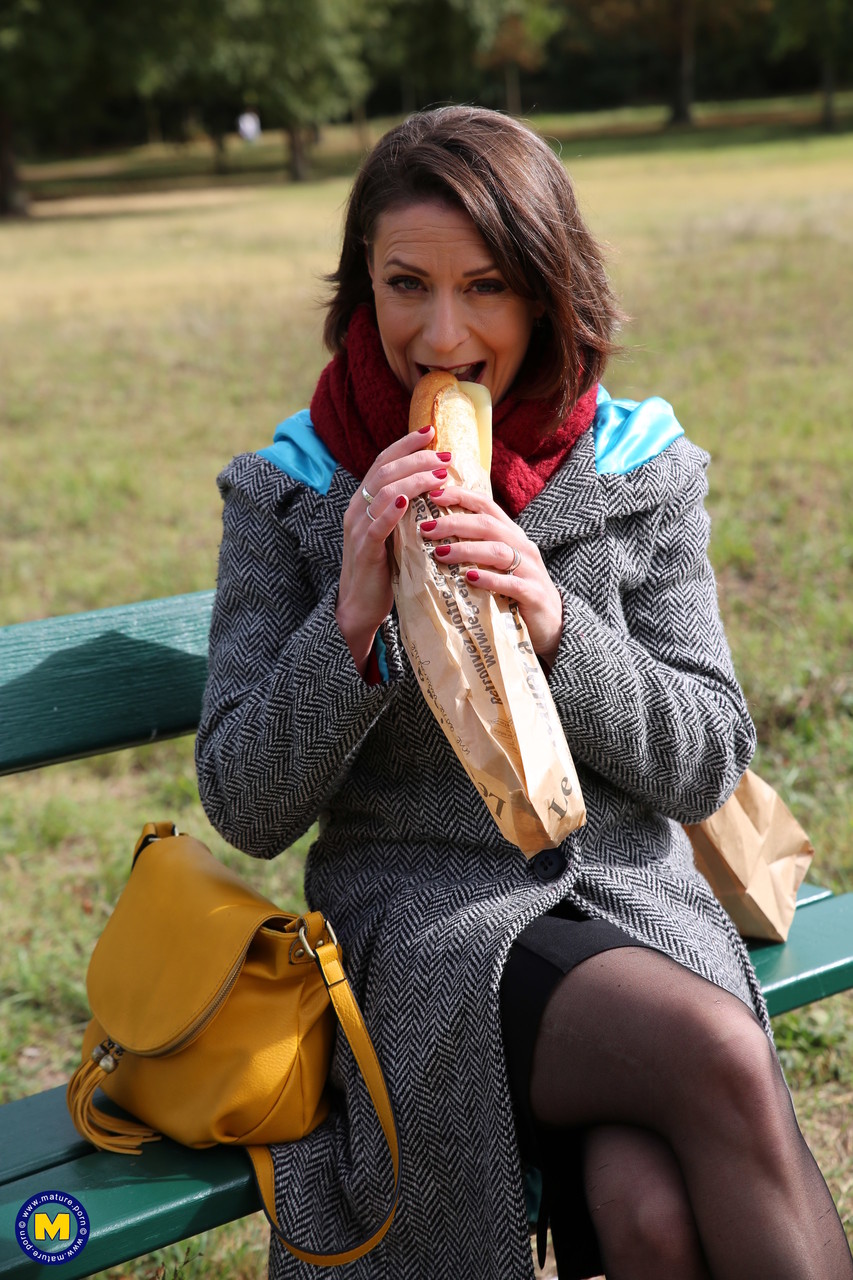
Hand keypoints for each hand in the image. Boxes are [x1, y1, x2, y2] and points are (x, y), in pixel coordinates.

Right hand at [336, 424, 453, 673]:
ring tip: (439, 474)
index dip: (405, 444)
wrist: (361, 607)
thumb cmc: (384, 570)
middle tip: (445, 455)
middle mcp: (357, 509)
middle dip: (416, 458)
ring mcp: (359, 529)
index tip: (431, 431)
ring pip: (384, 492)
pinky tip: (410, 500)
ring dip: (414, 479)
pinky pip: (377, 524)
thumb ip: (406, 511)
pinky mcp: (365, 550)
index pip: (384, 461)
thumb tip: (437, 488)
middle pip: (386, 471)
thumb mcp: (395, 533)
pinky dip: (393, 510)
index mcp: (364, 501)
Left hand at [417, 486, 563, 666]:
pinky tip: (469, 578)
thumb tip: (434, 541)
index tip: (433, 495)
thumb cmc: (517, 593)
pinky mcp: (533, 594)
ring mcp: (530, 570)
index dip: (461, 496)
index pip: (487, 505)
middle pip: (488, 525)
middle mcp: (523, 546)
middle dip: (455, 523)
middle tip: (427, 529)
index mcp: (512, 535)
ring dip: (466, 550)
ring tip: (440, 554)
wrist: (553, 624)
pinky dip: (489, 579)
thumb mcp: (498, 566)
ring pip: (498, 551)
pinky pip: (510, 583)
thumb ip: (475, 550)